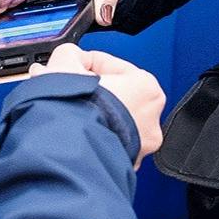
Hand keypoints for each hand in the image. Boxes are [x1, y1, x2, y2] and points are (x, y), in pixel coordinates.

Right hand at [32, 43, 165, 166]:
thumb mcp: (66, 62)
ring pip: (111, 120)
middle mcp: (151, 116)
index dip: (82, 66)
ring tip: (68, 114)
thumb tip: (68, 59)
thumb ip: (70, 54)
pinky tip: (77, 133)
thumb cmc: (79, 109)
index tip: (67, 71)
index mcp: (146, 85)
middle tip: (66, 92)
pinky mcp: (128, 164)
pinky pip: (109, 143)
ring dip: (90, 115)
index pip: (108, 65)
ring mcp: (142, 144)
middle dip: (88, 92)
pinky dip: (94, 138)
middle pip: (112, 94)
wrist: (72, 149)